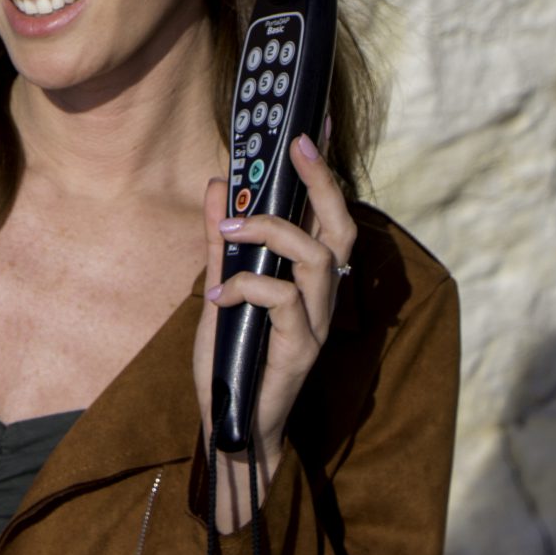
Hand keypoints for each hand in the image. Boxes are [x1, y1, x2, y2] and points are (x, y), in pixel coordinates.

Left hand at [190, 129, 355, 530]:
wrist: (229, 427)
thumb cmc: (230, 361)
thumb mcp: (217, 289)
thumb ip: (219, 243)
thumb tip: (214, 187)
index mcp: (307, 279)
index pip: (327, 216)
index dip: (325, 173)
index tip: (309, 127)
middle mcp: (322, 297)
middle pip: (341, 227)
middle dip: (322, 182)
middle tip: (295, 146)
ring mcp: (316, 324)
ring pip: (319, 258)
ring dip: (272, 233)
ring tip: (229, 231)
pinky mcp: (301, 351)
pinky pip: (286, 301)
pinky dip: (249, 286)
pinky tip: (218, 295)